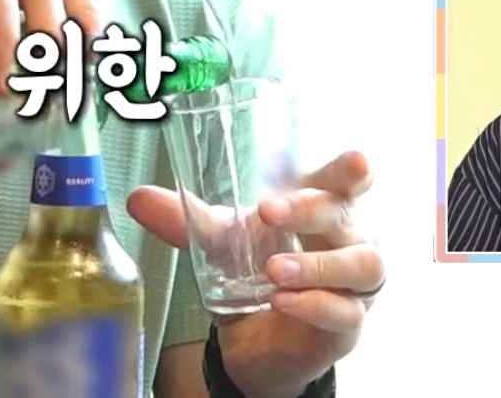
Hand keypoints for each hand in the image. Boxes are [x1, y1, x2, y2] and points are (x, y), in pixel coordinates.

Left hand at [126, 151, 382, 395]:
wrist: (255, 338)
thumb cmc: (255, 268)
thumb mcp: (219, 241)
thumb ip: (186, 219)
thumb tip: (138, 198)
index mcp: (325, 207)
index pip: (349, 181)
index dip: (355, 170)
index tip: (356, 162)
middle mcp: (352, 240)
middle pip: (348, 216)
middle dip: (311, 210)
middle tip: (267, 210)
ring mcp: (355, 284)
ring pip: (361, 265)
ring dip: (317, 264)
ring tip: (275, 269)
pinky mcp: (348, 325)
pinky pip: (345, 312)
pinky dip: (314, 304)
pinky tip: (282, 301)